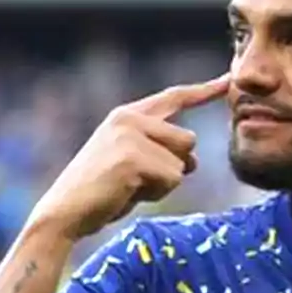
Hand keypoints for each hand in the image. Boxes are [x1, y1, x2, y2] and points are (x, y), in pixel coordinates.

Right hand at [28, 74, 229, 240]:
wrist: (64, 212)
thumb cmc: (99, 194)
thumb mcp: (131, 164)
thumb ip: (160, 153)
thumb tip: (194, 161)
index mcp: (126, 116)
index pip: (174, 98)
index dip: (203, 91)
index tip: (228, 80)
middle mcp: (129, 119)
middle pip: (188, 141)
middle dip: (174, 167)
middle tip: (137, 181)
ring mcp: (130, 137)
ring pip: (182, 164)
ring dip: (163, 184)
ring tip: (129, 188)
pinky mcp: (133, 158)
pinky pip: (171, 179)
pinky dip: (156, 194)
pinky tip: (127, 194)